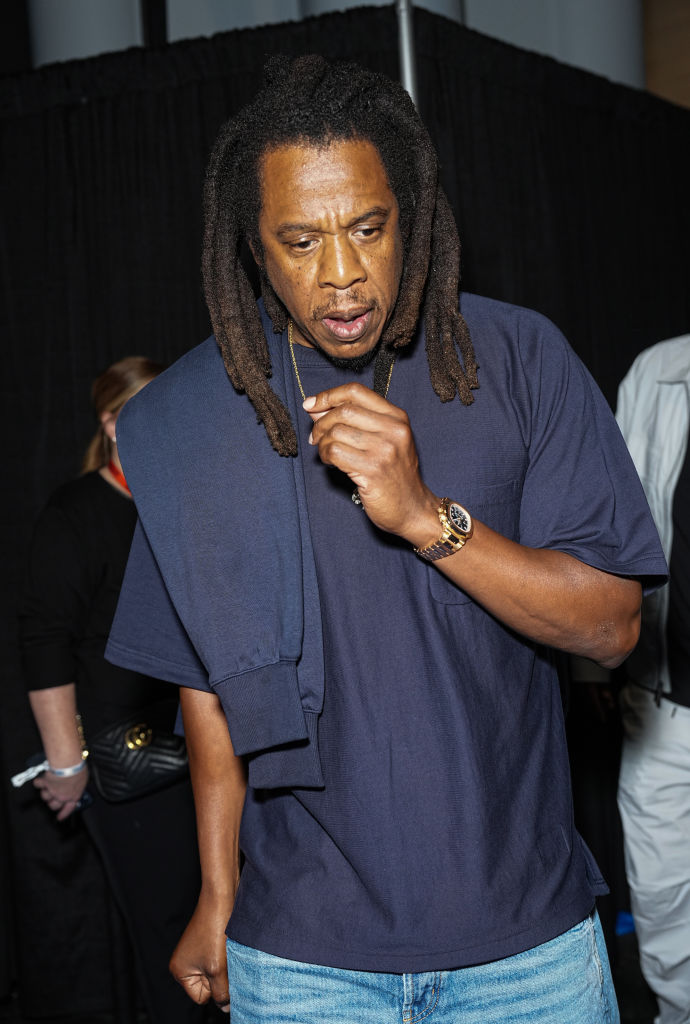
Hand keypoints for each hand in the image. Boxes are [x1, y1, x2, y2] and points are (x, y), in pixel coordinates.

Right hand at [34, 767, 88, 820]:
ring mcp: (52, 791)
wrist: (68, 764)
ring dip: (46, 791)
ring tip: (50, 784)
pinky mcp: (44, 783)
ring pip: (45, 796)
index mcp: (73, 795)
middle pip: (53, 805)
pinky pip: (38, 784)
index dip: (63, 814)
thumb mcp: (83, 779)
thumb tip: (77, 783)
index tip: (59, 818)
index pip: (69, 808)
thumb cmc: (78, 770)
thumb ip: (78, 784)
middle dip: (52, 802)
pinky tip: (41, 779)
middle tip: (53, 797)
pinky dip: (39, 782)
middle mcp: (62, 796)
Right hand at [169, 896, 231, 1013]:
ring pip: (218, 973)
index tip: (219, 969)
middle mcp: (185, 962)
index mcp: (179, 971)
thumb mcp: (217, 969)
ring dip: (227, 966)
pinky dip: (228, 956)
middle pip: (209, 986)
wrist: (221, 897)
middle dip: (221, 977)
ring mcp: (197, 952)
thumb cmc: (215, 930)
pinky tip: (230, 944)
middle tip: (225, 959)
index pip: (202, 997)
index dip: (215, 988)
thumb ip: (221, 992)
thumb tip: (225, 1007)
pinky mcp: (208, 942)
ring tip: (227, 950)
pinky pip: (220, 960)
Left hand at [304, 383, 437, 543]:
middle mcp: (394, 430)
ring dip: (323, 443)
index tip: (312, 404)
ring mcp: (385, 450)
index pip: (356, 391)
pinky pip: (335, 452)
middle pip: (344, 411)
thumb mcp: (381, 440)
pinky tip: (330, 462)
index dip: (329, 395)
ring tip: (327, 453)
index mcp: (397, 417)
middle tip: (316, 437)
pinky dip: (325, 456)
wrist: (412, 508)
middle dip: (321, 423)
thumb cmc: (393, 474)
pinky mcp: (373, 470)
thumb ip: (351, 421)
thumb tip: (313, 407)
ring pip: (336, 432)